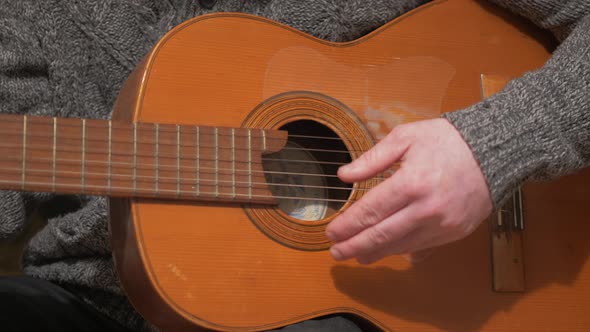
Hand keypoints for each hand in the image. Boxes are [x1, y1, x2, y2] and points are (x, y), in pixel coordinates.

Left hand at [326, 118, 492, 263]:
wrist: (496, 151)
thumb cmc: (448, 140)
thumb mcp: (405, 137)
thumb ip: (372, 159)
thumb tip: (343, 176)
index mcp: (411, 183)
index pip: (370, 211)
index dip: (348, 225)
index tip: (331, 232)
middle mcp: (426, 209)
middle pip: (382, 235)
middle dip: (354, 246)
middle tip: (336, 253)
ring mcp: (443, 225)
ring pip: (401, 246)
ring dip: (376, 253)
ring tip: (357, 255)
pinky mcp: (455, 233)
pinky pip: (423, 248)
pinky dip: (403, 251)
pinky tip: (389, 252)